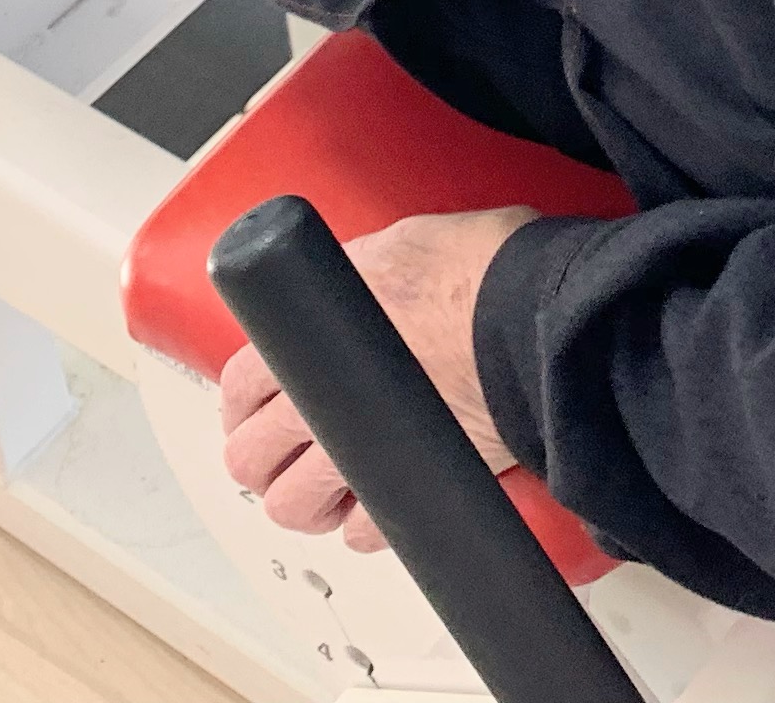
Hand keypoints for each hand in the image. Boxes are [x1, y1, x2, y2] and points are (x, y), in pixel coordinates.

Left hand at [217, 206, 537, 550]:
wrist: (535, 321)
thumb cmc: (479, 275)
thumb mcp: (399, 244)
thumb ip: (360, 274)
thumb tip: (358, 279)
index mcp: (307, 338)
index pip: (239, 384)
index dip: (241, 402)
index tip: (250, 409)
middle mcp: (320, 402)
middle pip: (250, 457)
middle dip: (260, 459)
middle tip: (280, 455)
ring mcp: (359, 452)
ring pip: (292, 505)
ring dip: (303, 501)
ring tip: (323, 491)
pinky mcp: (405, 487)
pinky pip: (363, 530)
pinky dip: (366, 524)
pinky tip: (377, 505)